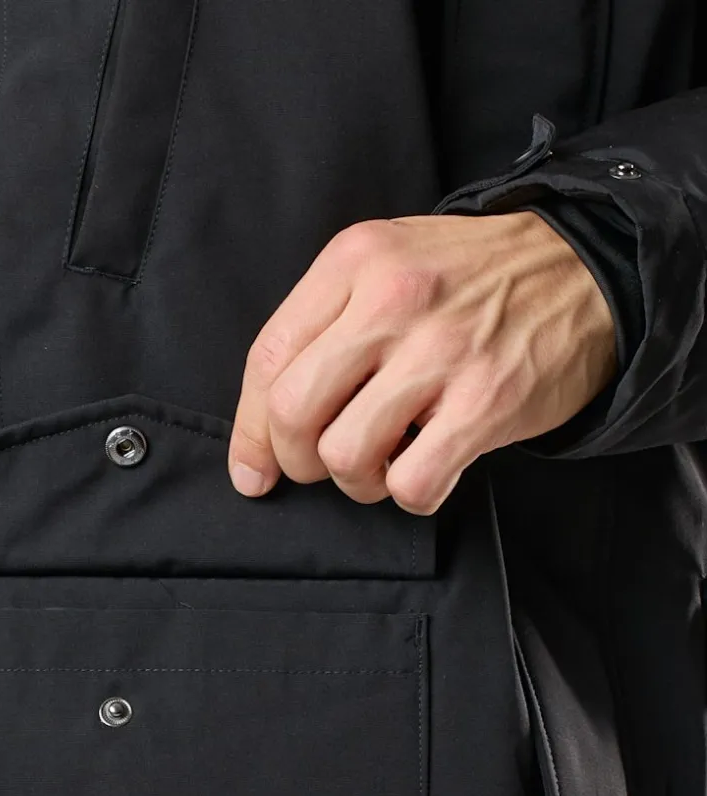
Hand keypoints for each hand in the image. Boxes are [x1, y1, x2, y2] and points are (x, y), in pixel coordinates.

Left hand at [228, 210, 618, 513]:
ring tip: (384, 463)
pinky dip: (410, 494)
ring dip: (356, 481)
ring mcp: (442, 351)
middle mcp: (393, 300)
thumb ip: (324, 326)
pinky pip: (412, 483)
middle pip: (292, 411)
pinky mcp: (487, 401)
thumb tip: (260, 433)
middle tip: (324, 464)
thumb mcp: (387, 264)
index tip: (254, 469)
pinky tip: (427, 469)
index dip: (249, 431)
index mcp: (355, 261)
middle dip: (296, 460)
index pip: (267, 358)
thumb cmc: (470, 280)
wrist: (586, 267)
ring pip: (345, 455)